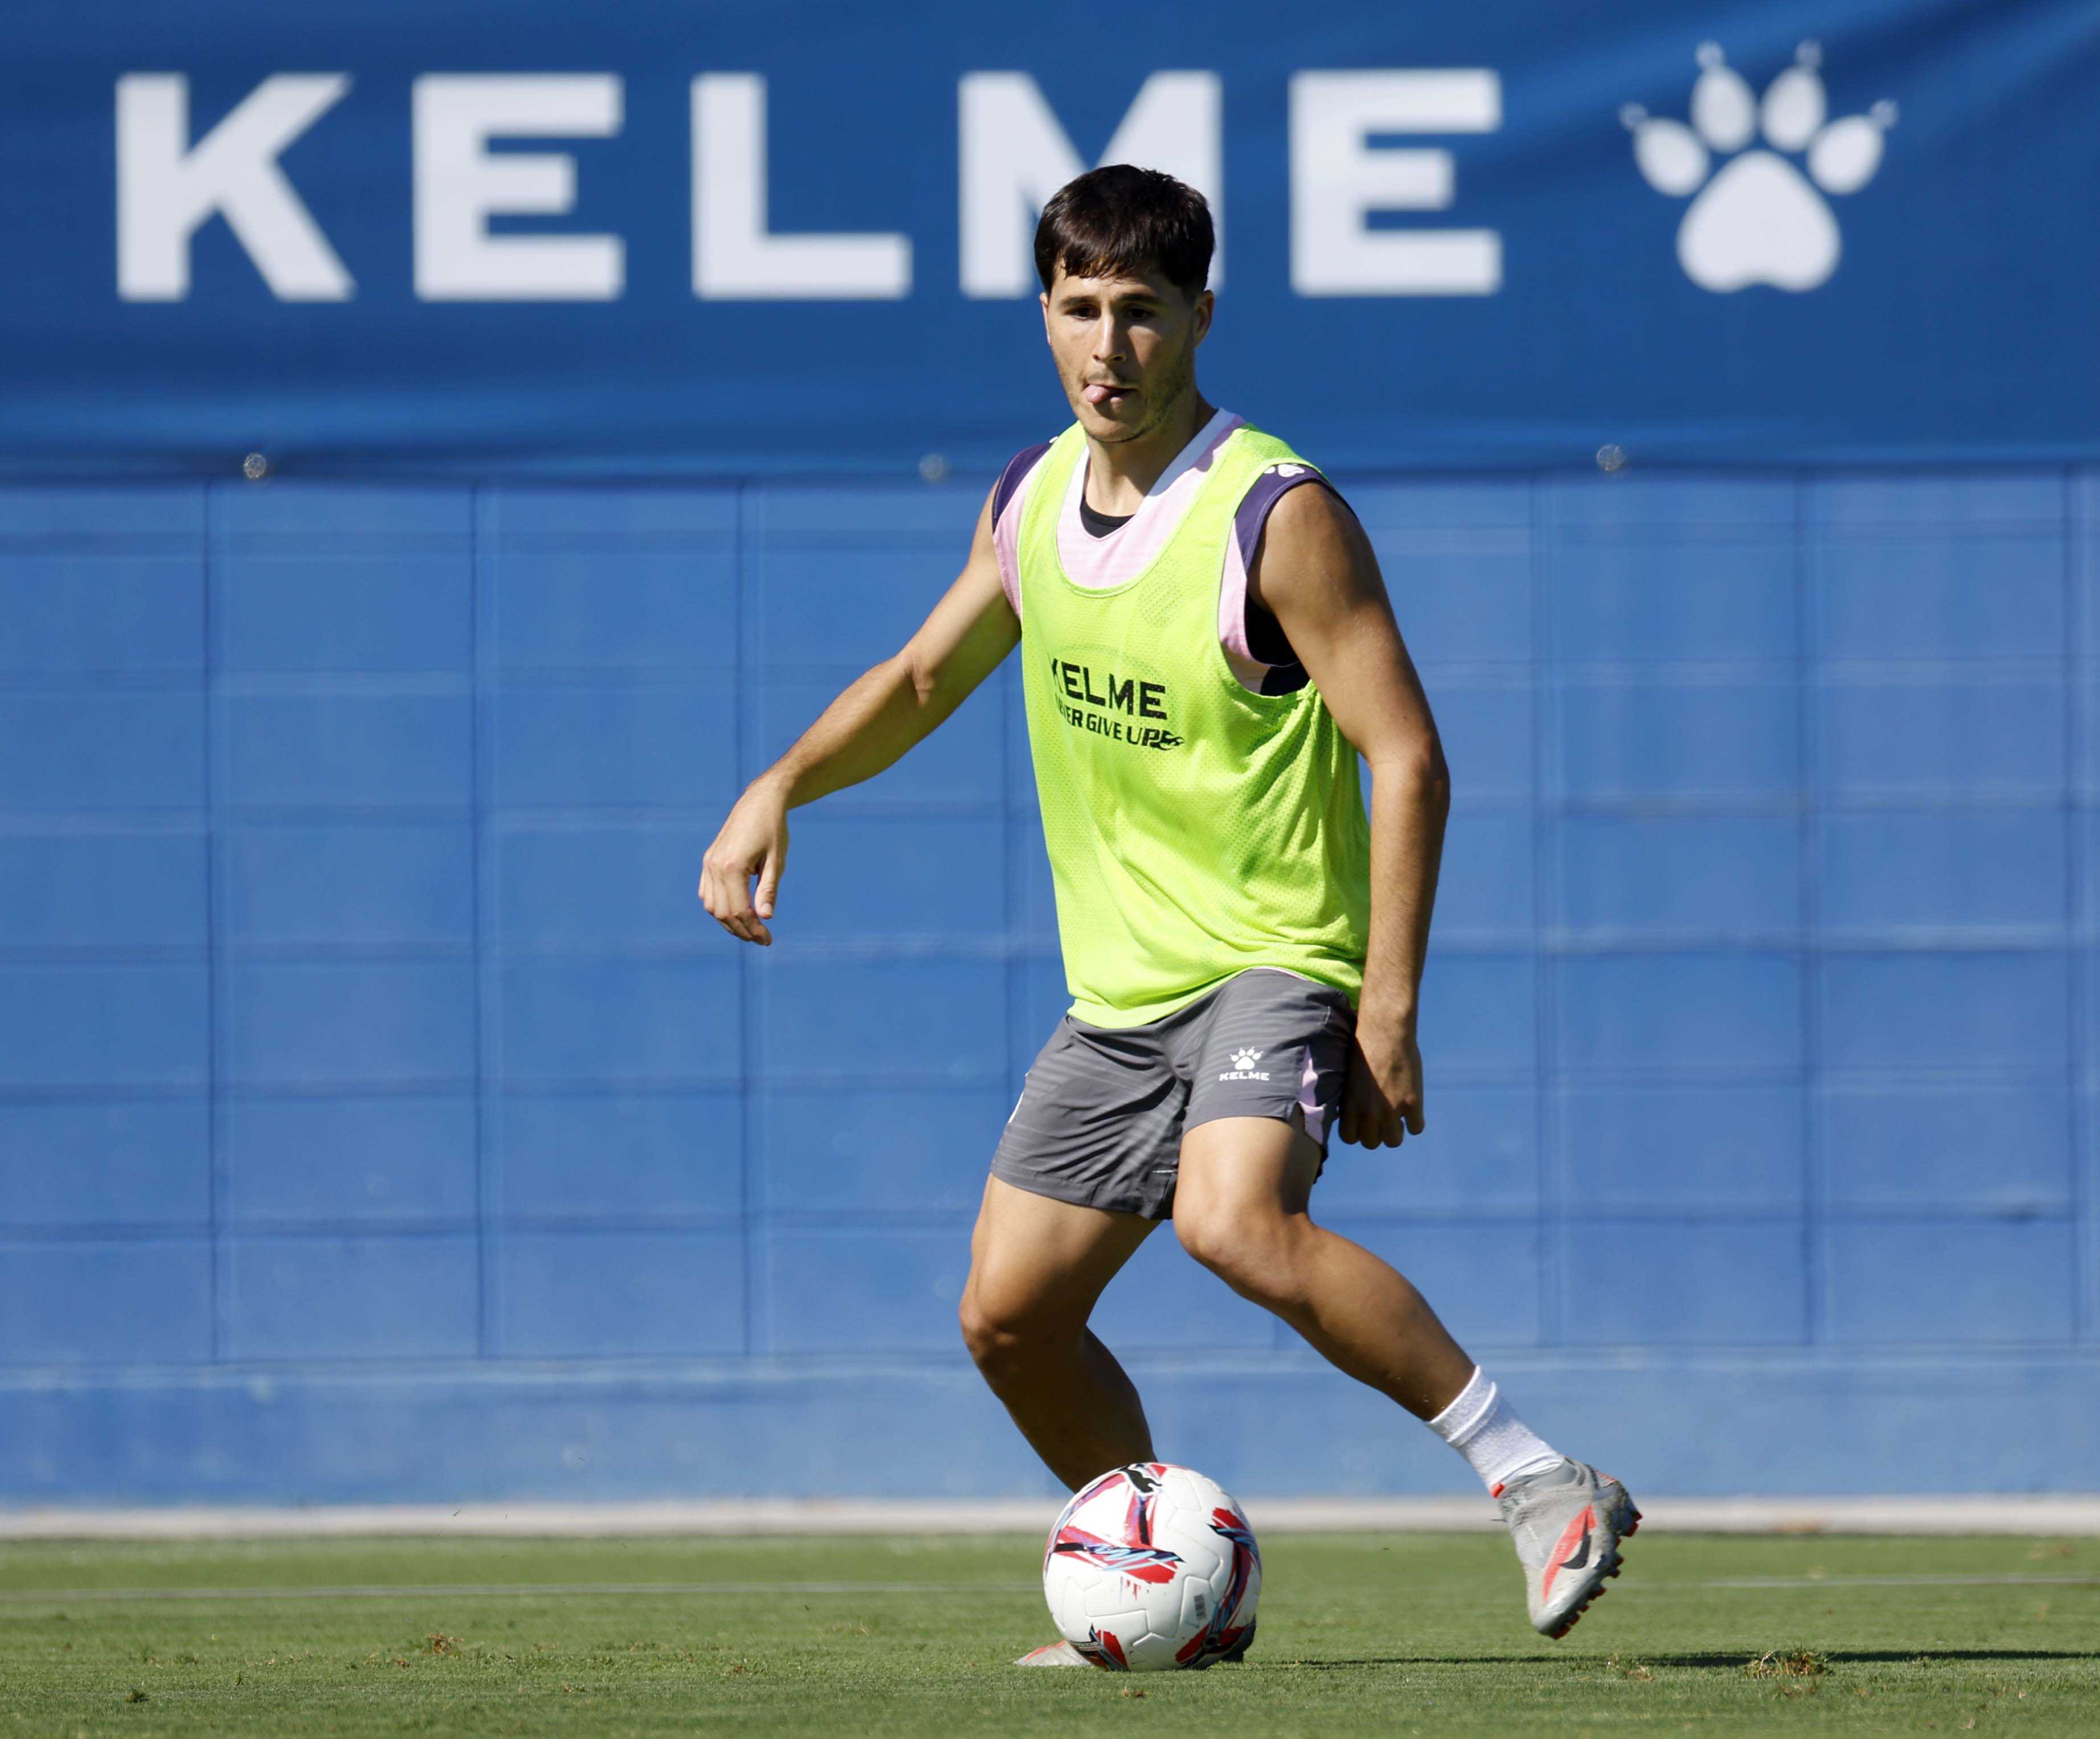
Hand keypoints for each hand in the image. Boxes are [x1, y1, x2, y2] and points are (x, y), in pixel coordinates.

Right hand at [698, 781, 789, 945]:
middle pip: (722, 913)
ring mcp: (708, 863)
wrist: (760, 802)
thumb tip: (766, 918)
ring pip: (711, 906)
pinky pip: (707, 893)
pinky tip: (736, 914)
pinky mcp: (708, 861)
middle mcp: (714, 866)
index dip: (753, 929)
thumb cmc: (773, 830)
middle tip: (762, 939)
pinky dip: (719, 907)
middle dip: (741, 930)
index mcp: (732, 867)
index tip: (768, 940)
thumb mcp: (776, 861)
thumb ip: (768, 890)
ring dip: (728, 922)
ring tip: (750, 930)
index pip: (739, 911)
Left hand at [1339, 1006, 1424, 1149]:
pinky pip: (1416, 1128)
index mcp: (1349, 1105)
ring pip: (1393, 1141)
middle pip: (1371, 1143)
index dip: (1357, 1130)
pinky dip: (1415, 1121)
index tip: (1363, 1121)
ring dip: (1396, 1131)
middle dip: (1376, 1132)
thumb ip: (1352, 1098)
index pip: (1349, 1138)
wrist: (1384, 1032)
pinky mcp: (1412, 1103)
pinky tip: (1413, 1108)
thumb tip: (1354, 1112)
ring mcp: (1391, 1110)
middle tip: (1383, 1117)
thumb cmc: (1363, 1046)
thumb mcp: (1349, 1076)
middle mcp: (1368, 1113)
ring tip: (1398, 1115)